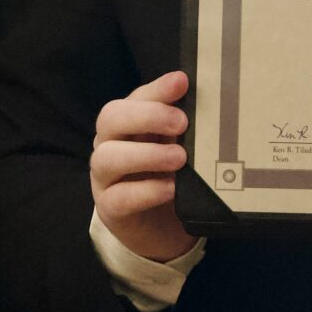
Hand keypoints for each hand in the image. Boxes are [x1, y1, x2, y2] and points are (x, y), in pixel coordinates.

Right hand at [90, 69, 197, 262]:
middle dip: (147, 115)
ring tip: (180, 158)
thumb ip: (184, 129)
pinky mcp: (109, 209)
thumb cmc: (171, 180)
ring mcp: (105, 178)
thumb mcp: (179, 149)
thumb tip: (207, 106)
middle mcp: (110, 145)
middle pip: (111, 118)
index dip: (157, 89)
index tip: (182, 82)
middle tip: (181, 122)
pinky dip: (146, 191)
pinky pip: (119, 198)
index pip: (136, 98)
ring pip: (107, 157)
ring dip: (146, 154)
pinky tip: (170, 189)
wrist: (162, 230)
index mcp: (128, 124)